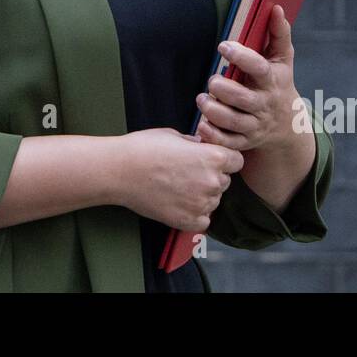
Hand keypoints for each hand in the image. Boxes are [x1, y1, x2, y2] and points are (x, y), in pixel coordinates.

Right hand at [115, 127, 243, 231]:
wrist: (120, 171)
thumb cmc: (143, 148)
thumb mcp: (174, 135)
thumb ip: (194, 143)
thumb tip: (201, 147)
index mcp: (213, 157)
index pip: (237, 161)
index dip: (225, 159)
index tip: (213, 160)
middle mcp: (212, 182)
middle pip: (225, 181)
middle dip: (211, 177)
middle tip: (188, 173)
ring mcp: (201, 204)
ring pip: (214, 201)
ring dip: (202, 196)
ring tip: (178, 187)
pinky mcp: (188, 221)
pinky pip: (203, 220)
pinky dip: (194, 214)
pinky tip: (178, 203)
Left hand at [195, 4, 305, 152]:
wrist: (288, 125)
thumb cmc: (279, 83)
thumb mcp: (283, 59)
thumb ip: (279, 34)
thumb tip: (275, 8)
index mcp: (272, 80)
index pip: (258, 68)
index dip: (241, 56)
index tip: (224, 45)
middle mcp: (263, 104)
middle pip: (243, 99)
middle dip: (224, 89)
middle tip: (212, 80)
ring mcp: (254, 125)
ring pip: (233, 121)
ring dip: (214, 110)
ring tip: (203, 99)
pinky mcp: (243, 141)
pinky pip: (226, 142)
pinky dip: (212, 135)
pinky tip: (202, 123)